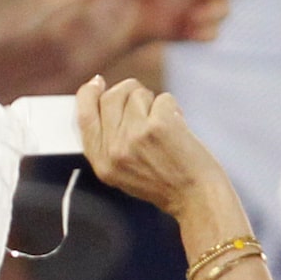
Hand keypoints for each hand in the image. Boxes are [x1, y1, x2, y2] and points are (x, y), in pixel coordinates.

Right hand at [76, 76, 226, 214]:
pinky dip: (174, 109)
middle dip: (129, 90)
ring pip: (137, 94)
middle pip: (110, 97)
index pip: (84, 117)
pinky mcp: (159, 125)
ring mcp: (135, 136)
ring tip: (165, 124)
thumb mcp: (123, 173)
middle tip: (145, 101)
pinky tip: (179, 127)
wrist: (196, 198)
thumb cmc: (165, 183)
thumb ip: (108, 141)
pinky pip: (163, 98)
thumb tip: (101, 96)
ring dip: (154, 102)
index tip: (97, 82)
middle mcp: (114, 149)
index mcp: (102, 163)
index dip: (88, 94)